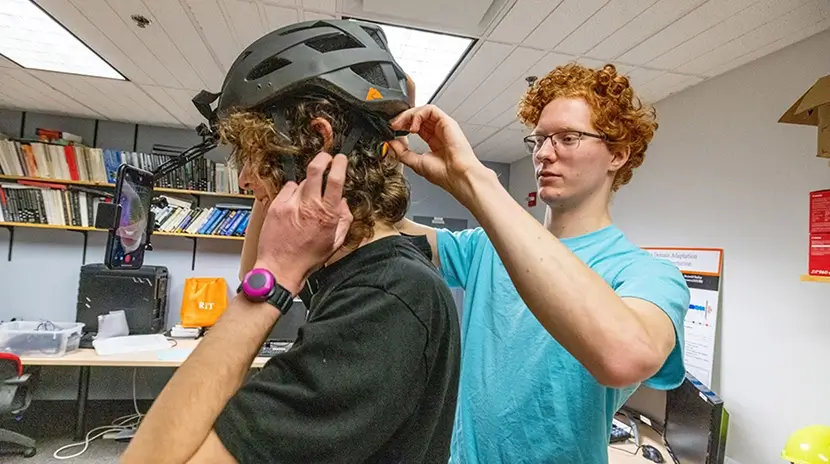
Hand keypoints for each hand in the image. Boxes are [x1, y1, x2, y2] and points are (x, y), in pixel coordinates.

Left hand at [255, 153, 352, 293]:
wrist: (280, 268)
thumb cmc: (307, 258)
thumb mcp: (335, 242)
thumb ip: (344, 219)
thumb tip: (343, 202)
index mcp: (326, 214)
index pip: (335, 180)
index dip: (339, 164)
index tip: (340, 159)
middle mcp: (308, 206)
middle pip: (315, 169)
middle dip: (322, 158)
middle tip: (325, 158)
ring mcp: (290, 204)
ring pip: (301, 182)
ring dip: (306, 186)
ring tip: (305, 202)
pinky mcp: (276, 206)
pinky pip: (287, 190)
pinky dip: (292, 194)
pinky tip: (293, 207)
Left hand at [388, 104, 485, 200]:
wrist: (457, 177)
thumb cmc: (444, 174)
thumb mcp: (415, 162)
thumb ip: (402, 152)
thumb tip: (391, 143)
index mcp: (433, 141)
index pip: (416, 126)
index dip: (403, 125)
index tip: (392, 130)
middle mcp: (439, 132)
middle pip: (418, 117)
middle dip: (403, 118)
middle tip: (393, 125)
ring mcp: (443, 126)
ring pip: (423, 110)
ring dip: (408, 115)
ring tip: (401, 125)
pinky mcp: (447, 122)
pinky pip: (430, 109)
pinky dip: (418, 115)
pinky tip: (413, 127)